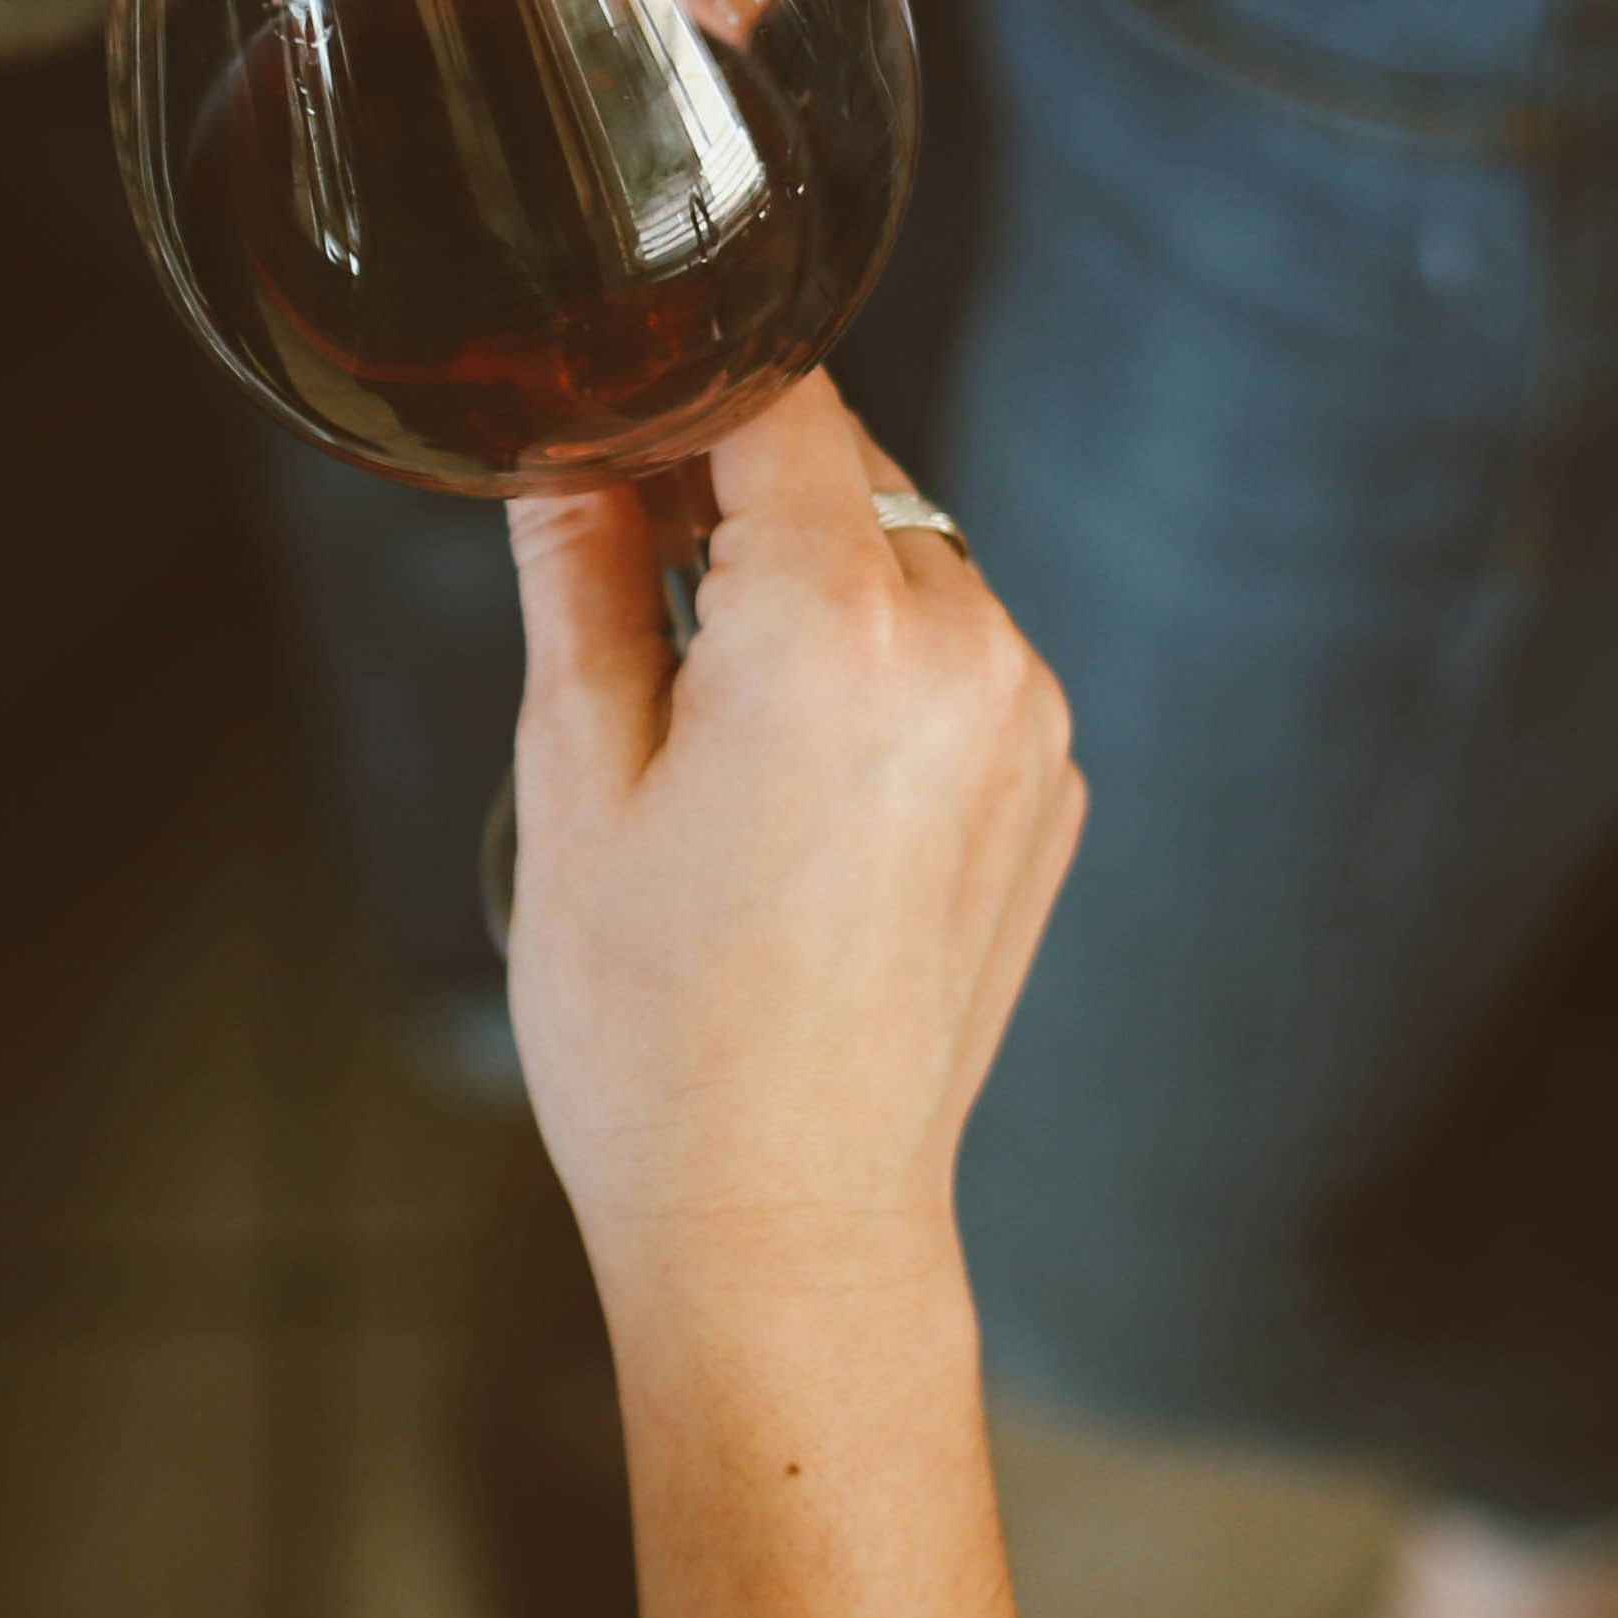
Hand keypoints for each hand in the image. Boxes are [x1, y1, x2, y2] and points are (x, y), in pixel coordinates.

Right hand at [503, 381, 1083, 1327]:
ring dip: (809, 581)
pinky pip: (956, 662)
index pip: (778, 403)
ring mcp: (1028, 725)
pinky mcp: (1049, 790)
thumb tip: (568, 456)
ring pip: (907, 561)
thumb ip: (578, 576)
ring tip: (703, 710)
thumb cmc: (659, 1032)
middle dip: (737, 494)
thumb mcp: (575, 775)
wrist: (786, 1225)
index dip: (678, 392)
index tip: (604, 419)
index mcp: (837, 629)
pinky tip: (788, 784)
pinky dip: (874, 670)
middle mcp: (969, 652)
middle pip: (851, 474)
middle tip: (621, 575)